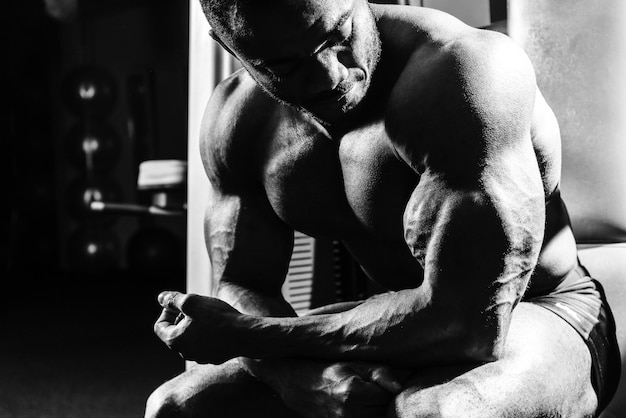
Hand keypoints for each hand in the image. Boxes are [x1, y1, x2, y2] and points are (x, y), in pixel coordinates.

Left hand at [153, 291, 241, 363]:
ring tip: (209, 314)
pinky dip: (206, 334)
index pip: (159, 326)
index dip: (167, 311)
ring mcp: (199, 357)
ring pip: (190, 338)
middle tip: (197, 306)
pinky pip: (204, 344)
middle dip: (182, 317)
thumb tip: (161, 298)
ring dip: (194, 325)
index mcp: (175, 341)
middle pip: (175, 332)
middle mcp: (184, 353)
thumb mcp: (192, 302)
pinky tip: (219, 325)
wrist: (245, 335)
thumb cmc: (218, 318)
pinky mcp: (213, 357)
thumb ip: (173, 300)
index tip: (181, 303)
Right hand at [245, 359, 405, 417]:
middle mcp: (350, 415)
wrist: (297, 383)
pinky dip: (365, 414)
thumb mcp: (354, 363)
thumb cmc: (328, 369)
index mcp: (353, 393)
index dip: (387, 387)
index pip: (389, 396)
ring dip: (375, 410)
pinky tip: (359, 407)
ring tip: (365, 398)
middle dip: (383, 400)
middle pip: (384, 412)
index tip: (378, 381)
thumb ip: (379, 373)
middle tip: (371, 389)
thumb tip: (399, 387)